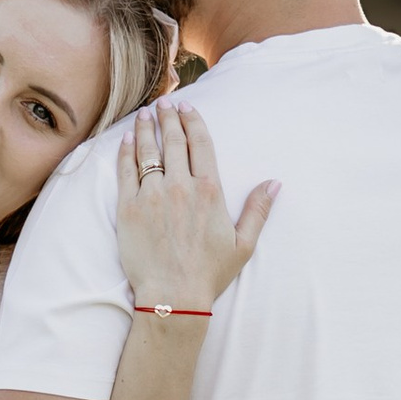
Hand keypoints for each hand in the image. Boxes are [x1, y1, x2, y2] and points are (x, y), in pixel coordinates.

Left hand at [115, 99, 277, 312]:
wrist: (173, 296)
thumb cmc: (209, 274)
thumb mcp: (243, 244)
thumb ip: (258, 210)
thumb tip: (274, 183)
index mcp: (209, 190)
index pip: (200, 143)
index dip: (193, 120)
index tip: (186, 107)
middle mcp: (180, 186)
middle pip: (172, 140)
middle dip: (168, 117)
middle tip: (163, 103)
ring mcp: (152, 195)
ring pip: (147, 150)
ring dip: (146, 128)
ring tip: (144, 114)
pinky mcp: (129, 208)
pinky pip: (126, 171)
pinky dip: (126, 151)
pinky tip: (127, 139)